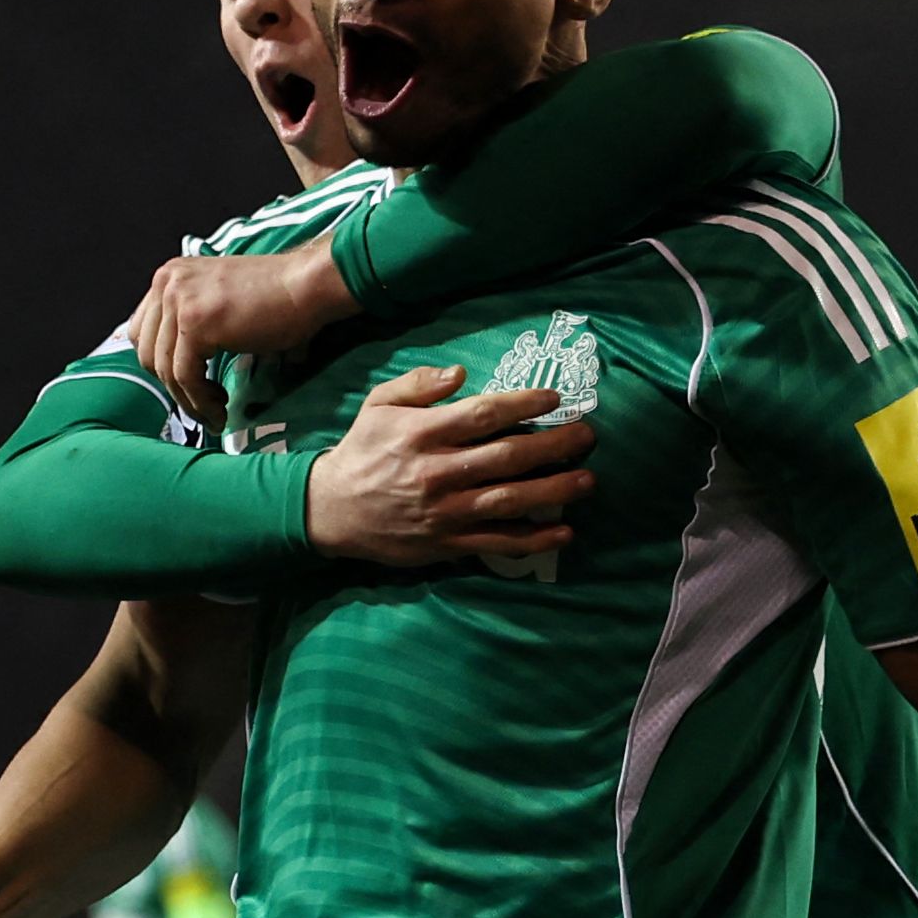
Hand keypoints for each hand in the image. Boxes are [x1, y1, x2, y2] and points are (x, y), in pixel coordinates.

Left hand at [132, 245, 351, 409]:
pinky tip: (220, 410)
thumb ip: (190, 321)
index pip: (142, 331)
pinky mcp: (195, 325)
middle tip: (202, 403)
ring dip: (190, 401)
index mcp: (169, 275)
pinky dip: (200, 401)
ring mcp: (178, 302)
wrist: (306, 285)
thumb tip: (174, 370)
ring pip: (166, 370)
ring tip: (215, 413)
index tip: (187, 384)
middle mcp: (167, 283)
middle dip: (173, 386)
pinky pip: (186, 377)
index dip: (161, 365)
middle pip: (147, 353)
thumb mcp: (218, 300)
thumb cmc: (276, 296)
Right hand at [300, 364, 595, 567]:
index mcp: (422, 434)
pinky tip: (563, 532)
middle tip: (588, 436)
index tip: (554, 398)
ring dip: (553, 490)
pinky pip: (497, 543)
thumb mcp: (377, 404)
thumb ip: (418, 384)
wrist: (330, 510)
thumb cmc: (362, 451)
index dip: (523, 404)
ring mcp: (444, 512)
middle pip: (506, 456)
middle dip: (553, 445)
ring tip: (587, 480)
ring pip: (509, 500)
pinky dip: (533, 540)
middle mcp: (437, 472)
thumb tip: (461, 372)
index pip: (482, 414)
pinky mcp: (446, 544)